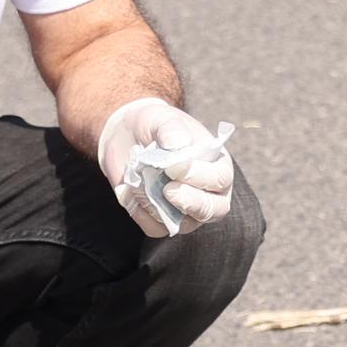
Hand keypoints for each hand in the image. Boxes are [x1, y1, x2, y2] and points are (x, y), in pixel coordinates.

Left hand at [95, 96, 236, 238]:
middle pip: (214, 211)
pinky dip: (139, 212)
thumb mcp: (161, 118)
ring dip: (155, 203)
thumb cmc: (154, 124)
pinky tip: (127, 189)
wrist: (127, 136)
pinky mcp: (162, 220)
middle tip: (168, 189)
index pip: (219, 179)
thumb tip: (178, 146)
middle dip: (190, 203)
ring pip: (182, 224)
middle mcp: (207, 191)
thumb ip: (171, 128)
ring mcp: (186, 210)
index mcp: (216, 164)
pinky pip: (155, 228)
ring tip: (136, 177)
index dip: (198, 176)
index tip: (172, 165)